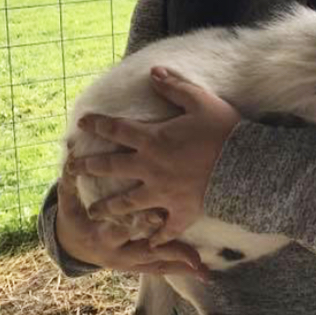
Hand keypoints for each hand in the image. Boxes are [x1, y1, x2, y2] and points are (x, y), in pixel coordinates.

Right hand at [55, 164, 208, 278]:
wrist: (75, 247)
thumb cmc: (76, 218)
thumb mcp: (69, 203)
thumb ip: (70, 183)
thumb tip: (69, 158)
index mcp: (103, 239)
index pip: (122, 232)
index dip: (138, 226)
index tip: (157, 217)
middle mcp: (118, 255)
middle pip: (145, 253)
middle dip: (168, 252)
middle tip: (190, 252)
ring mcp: (131, 263)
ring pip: (158, 265)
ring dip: (179, 265)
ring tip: (202, 269)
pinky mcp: (141, 265)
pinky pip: (162, 268)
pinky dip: (180, 268)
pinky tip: (202, 271)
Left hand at [66, 67, 240, 245]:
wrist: (245, 165)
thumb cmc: (223, 129)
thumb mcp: (200, 100)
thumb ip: (174, 86)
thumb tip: (153, 71)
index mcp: (153, 139)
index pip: (117, 130)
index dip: (97, 124)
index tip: (81, 123)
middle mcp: (150, 168)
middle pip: (111, 167)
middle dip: (88, 166)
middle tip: (70, 169)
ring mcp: (163, 193)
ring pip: (127, 203)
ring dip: (108, 207)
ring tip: (93, 211)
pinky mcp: (180, 211)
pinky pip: (165, 227)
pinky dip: (157, 236)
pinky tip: (150, 243)